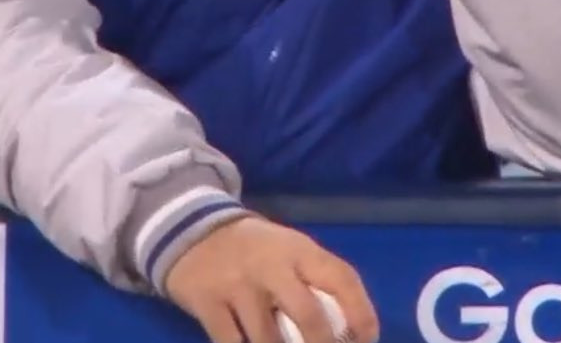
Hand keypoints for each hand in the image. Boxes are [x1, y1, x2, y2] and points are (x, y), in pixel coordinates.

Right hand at [164, 215, 378, 342]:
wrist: (192, 229)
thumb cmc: (256, 249)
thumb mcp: (288, 250)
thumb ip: (315, 280)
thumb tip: (351, 331)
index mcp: (297, 249)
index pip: (341, 277)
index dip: (362, 312)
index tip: (367, 339)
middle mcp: (270, 265)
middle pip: (308, 316)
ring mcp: (237, 286)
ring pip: (269, 341)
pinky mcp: (208, 304)